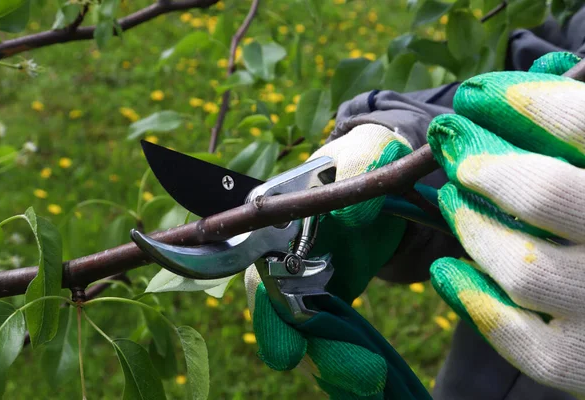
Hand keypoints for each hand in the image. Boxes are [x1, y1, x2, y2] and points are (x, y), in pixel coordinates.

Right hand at [245, 123, 412, 397]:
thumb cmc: (364, 157)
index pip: (257, 272)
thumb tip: (352, 218)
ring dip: (332, 361)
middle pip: (280, 314)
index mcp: (274, 221)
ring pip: (307, 332)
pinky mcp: (330, 296)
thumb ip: (361, 166)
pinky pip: (331, 334)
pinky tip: (371, 377)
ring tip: (369, 381)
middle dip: (309, 349)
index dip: (267, 314)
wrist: (381, 177)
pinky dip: (346, 357)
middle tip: (355, 375)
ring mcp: (304, 281)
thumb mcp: (368, 152)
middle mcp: (279, 258)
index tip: (283, 352)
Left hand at [427, 52, 584, 394]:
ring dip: (472, 226)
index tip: (475, 95)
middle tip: (449, 141)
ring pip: (521, 266)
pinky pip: (517, 338)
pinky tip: (449, 270)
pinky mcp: (583, 364)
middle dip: (482, 162)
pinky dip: (473, 299)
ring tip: (451, 199)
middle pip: (544, 194)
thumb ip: (583, 129)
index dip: (521, 102)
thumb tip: (538, 76)